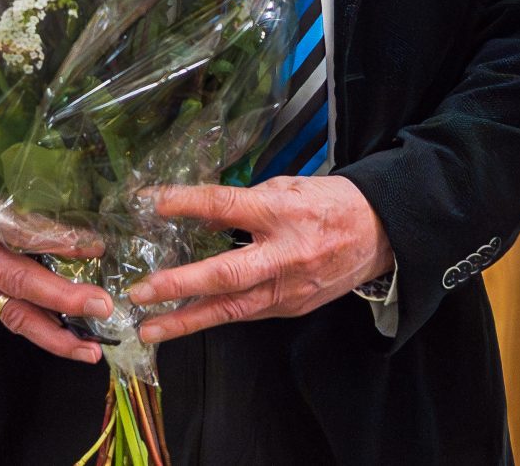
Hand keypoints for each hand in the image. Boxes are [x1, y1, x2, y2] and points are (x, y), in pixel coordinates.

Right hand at [0, 181, 109, 363]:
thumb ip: (14, 187)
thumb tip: (66, 193)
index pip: (18, 235)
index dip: (57, 242)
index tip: (93, 247)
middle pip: (18, 287)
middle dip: (63, 302)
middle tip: (101, 307)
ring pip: (13, 315)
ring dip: (54, 335)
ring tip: (89, 349)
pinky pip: (9, 313)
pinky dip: (40, 326)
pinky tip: (69, 334)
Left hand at [128, 177, 390, 343]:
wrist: (378, 234)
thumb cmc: (329, 204)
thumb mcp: (287, 188)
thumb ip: (243, 203)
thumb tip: (198, 215)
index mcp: (282, 212)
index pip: (225, 207)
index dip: (187, 204)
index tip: (152, 202)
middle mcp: (284, 255)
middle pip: (226, 274)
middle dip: (179, 285)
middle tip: (141, 292)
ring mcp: (288, 289)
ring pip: (231, 310)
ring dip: (186, 321)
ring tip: (149, 330)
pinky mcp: (291, 309)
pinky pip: (246, 314)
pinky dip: (214, 318)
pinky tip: (185, 321)